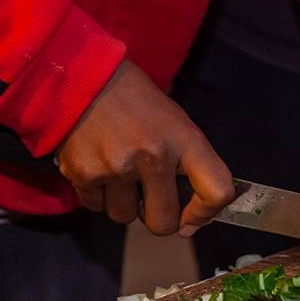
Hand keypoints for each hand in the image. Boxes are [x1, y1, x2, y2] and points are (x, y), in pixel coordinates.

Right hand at [55, 59, 233, 235]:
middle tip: (152, 198)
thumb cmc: (139, 103)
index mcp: (186, 140)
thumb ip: (191, 166)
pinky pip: (96, 207)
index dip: (208, 213)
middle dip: (159, 218)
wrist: (86, 77)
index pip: (217, 191)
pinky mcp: (82, 173)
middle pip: (164, 223)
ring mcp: (116, 167)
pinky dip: (99, 196)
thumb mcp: (178, 124)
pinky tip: (101, 168)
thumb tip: (193, 219)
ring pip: (126, 217)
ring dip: (125, 205)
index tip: (194, 216)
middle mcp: (153, 156)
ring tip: (122, 174)